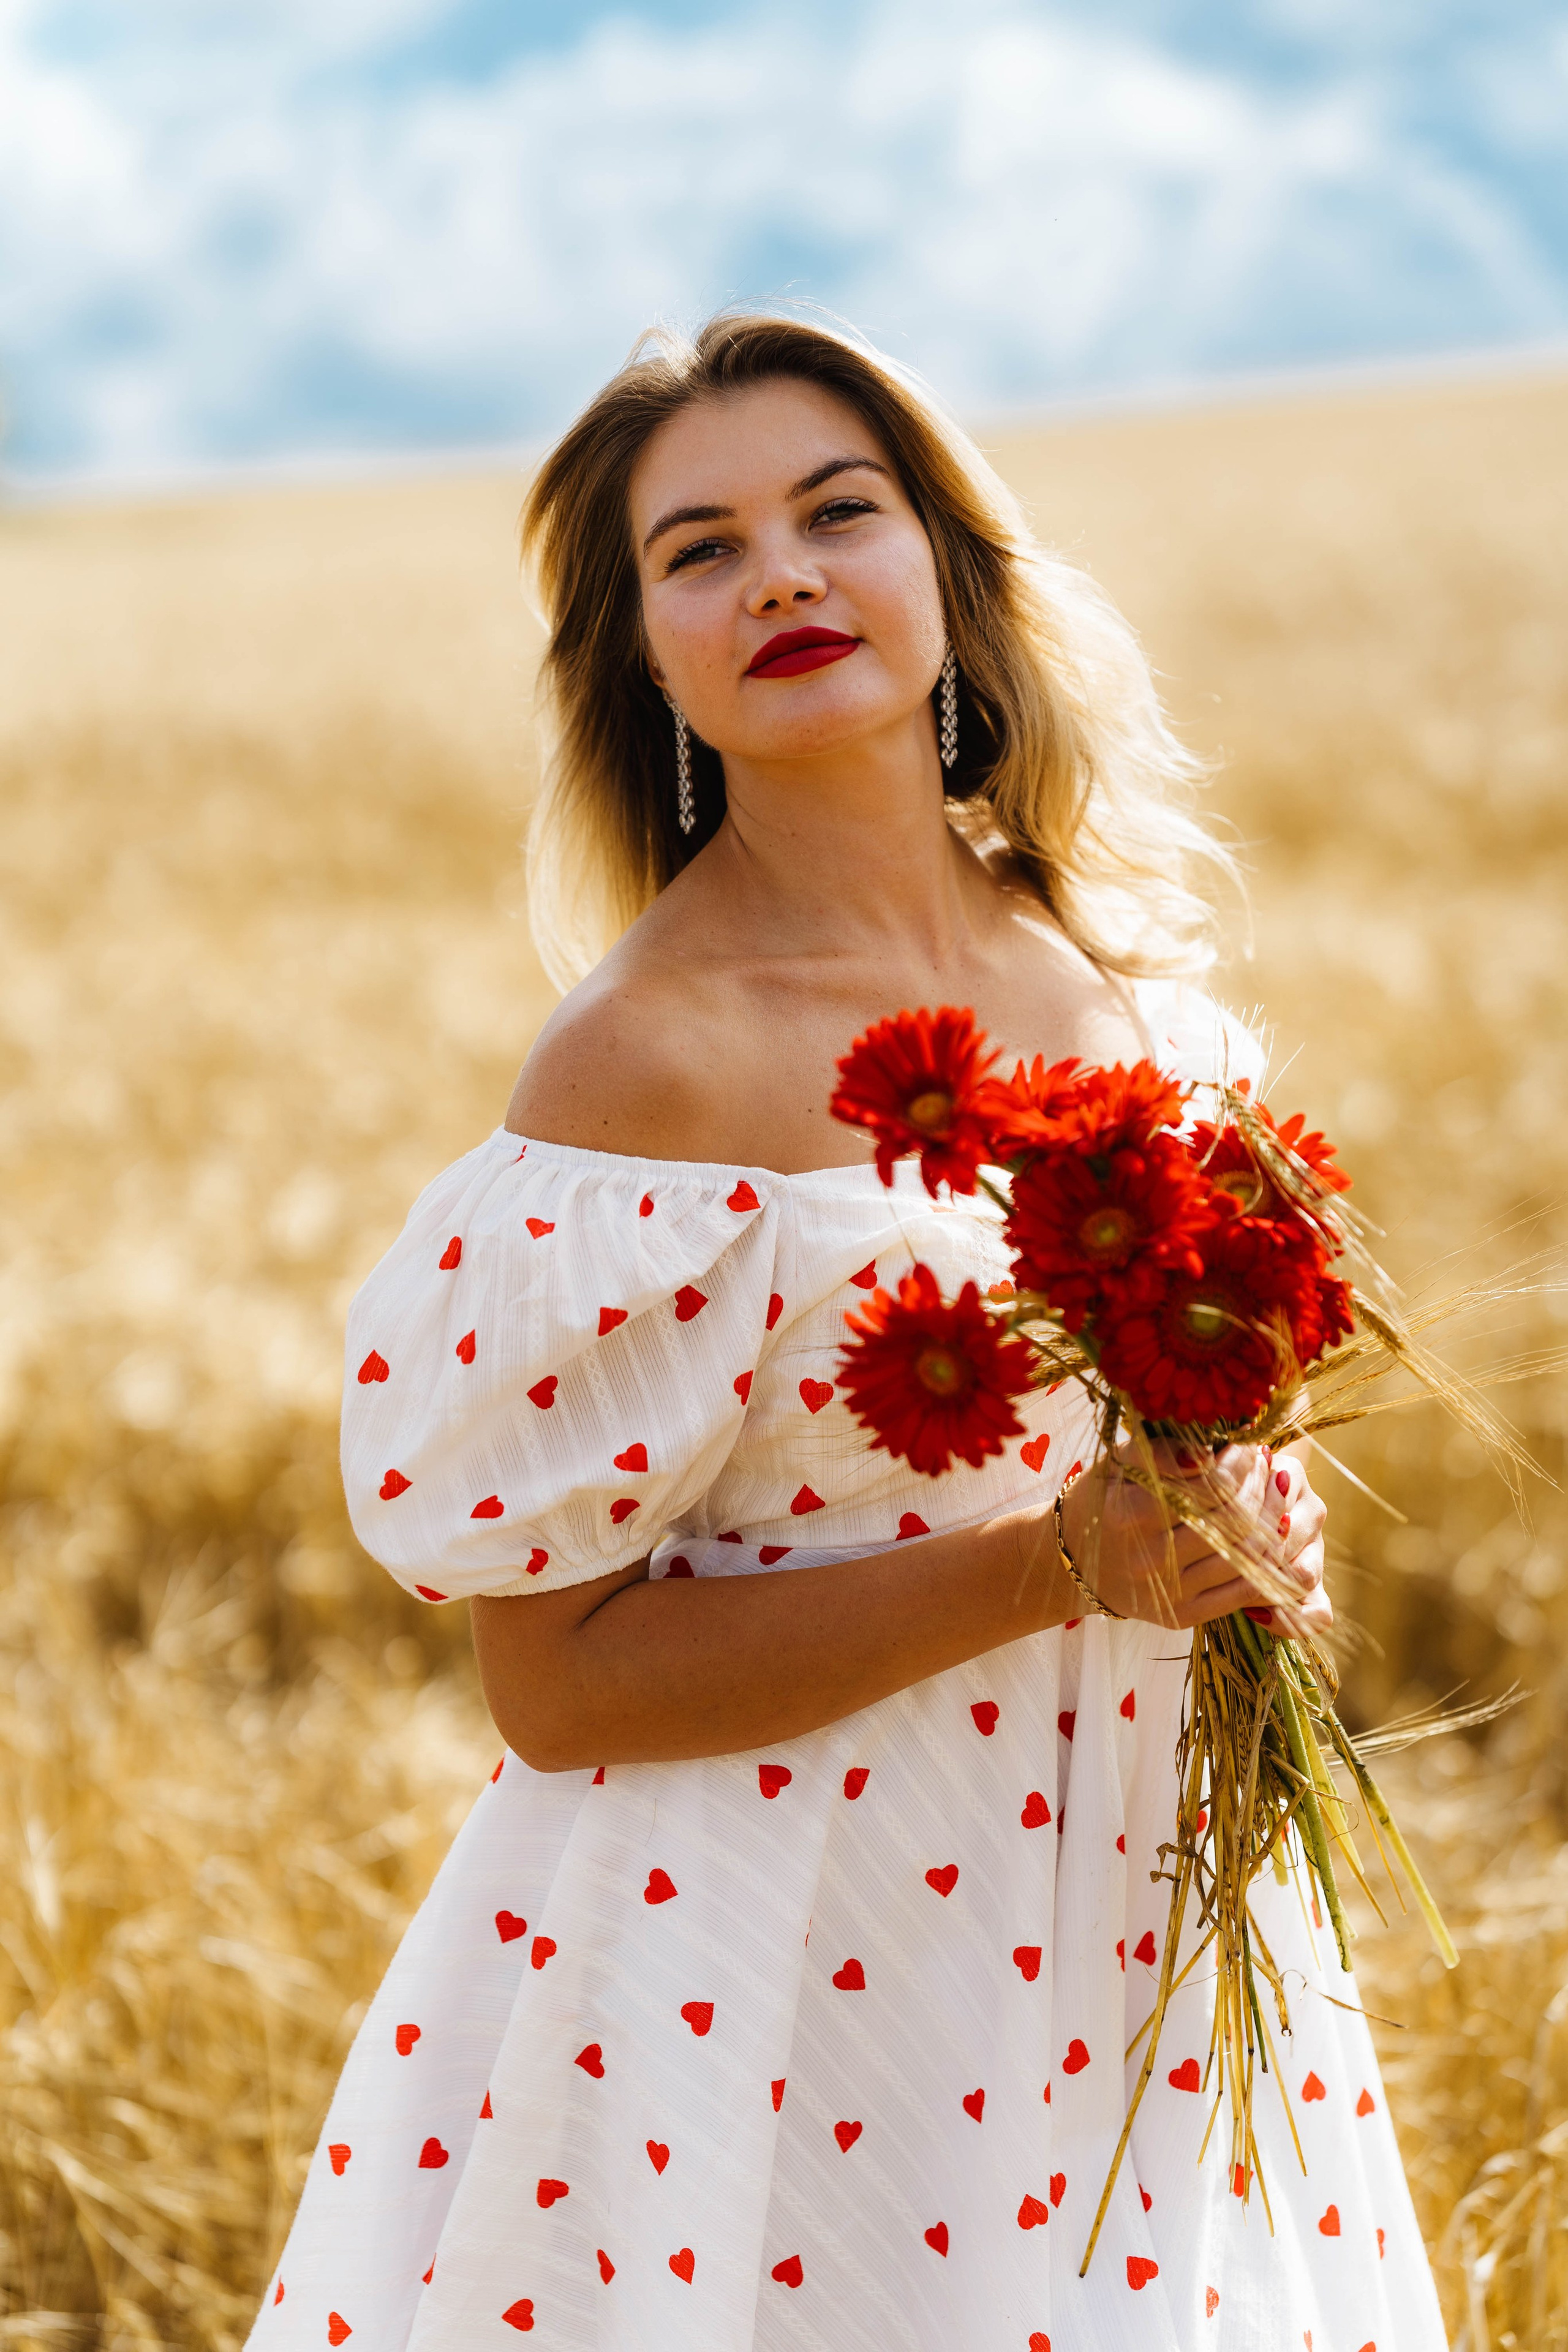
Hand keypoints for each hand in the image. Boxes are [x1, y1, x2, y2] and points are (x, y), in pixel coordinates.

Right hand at [1054, 1440, 1330, 1635]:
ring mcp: (1169, 1592)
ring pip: (1246, 1556)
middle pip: (1235, 1521)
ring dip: (1273, 1520)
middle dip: (1261, 1486)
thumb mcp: (1117, 1464)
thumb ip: (1159, 1451)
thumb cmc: (1102, 1500)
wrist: (1076, 1562)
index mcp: (1132, 1514)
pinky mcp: (1183, 1615)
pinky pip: (1243, 1593)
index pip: (1211, 1486)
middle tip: (1267, 1464)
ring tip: (1275, 1494)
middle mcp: (1150, 1558)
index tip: (1249, 1444)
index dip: (1241, 1462)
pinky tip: (1274, 1537)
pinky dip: (1269, 1565)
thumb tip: (1209, 1449)